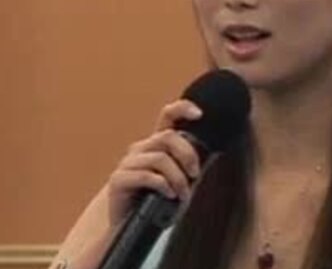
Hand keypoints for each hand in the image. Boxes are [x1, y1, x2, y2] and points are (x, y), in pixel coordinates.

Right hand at [106, 99, 202, 227]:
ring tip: (182, 194)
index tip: (200, 114)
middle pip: (168, 137)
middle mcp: (142, 148)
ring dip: (178, 178)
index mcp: (156, 144)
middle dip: (187, 155)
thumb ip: (189, 165)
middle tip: (195, 174)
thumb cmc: (155, 199)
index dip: (182, 108)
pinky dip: (163, 185)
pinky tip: (169, 195)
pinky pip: (146, 175)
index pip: (168, 116)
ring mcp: (128, 162)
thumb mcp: (177, 179)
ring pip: (160, 158)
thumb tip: (213, 154)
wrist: (126, 222)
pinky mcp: (119, 179)